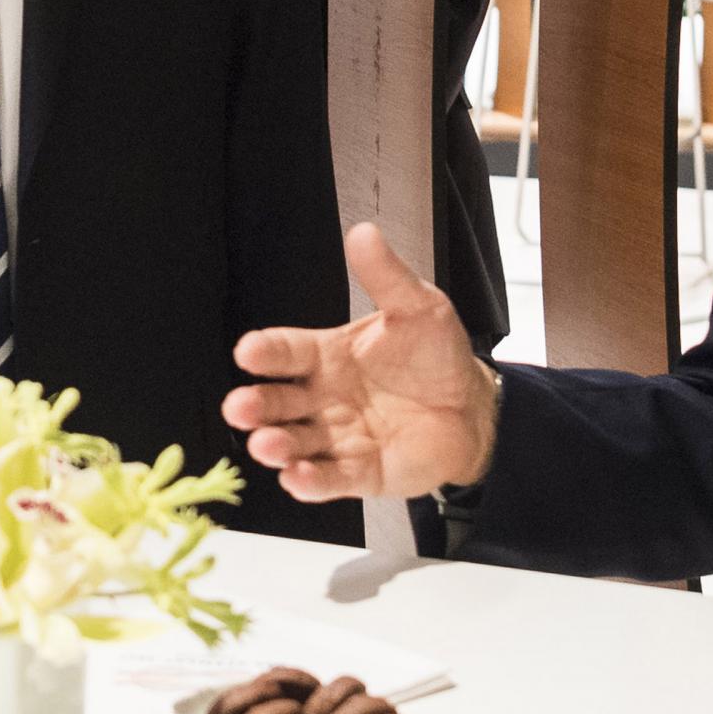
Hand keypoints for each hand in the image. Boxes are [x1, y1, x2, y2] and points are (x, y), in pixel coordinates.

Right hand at [222, 223, 499, 501]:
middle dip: (256, 405)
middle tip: (240, 406)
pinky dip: (311, 481)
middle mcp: (323, 398)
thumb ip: (386, 277)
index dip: (266, 352)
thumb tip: (363, 232)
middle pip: (279, 402)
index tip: (248, 351)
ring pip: (296, 443)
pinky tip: (297, 477)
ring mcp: (338, 437)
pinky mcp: (359, 472)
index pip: (288, 351)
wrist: (472, 407)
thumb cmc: (436, 356)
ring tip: (267, 445)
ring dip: (277, 446)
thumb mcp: (418, 308)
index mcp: (328, 355)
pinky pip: (330, 479)